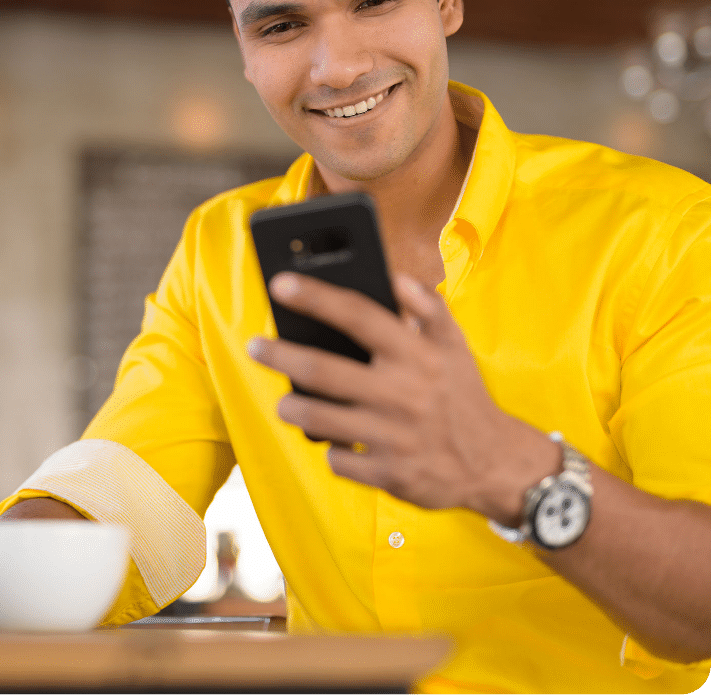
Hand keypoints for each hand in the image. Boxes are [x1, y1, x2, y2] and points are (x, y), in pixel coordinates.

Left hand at [248, 272, 557, 520]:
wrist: (495, 463)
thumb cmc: (462, 396)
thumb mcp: (455, 346)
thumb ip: (427, 308)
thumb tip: (395, 278)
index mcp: (417, 355)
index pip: (358, 315)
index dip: (316, 297)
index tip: (281, 283)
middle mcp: (402, 393)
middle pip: (322, 369)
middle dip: (280, 355)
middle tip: (255, 346)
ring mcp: (393, 436)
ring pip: (319, 417)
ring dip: (292, 407)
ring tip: (285, 401)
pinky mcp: (388, 473)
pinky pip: (338, 459)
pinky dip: (331, 449)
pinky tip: (336, 440)